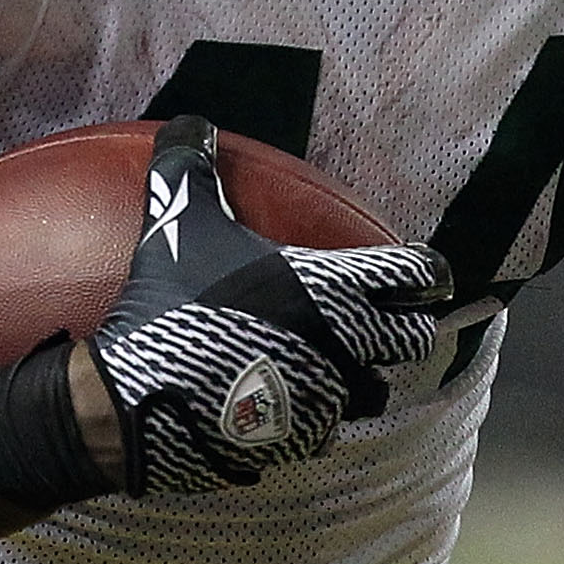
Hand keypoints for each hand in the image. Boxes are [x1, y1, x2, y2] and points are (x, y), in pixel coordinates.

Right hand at [89, 118, 453, 490]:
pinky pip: (326, 430)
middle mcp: (344, 344)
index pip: (417, 274)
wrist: (133, 398)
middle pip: (414, 338)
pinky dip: (314, 419)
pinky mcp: (300, 441)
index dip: (429, 272)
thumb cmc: (166, 303)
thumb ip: (191, 165)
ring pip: (373, 390)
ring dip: (360, 377)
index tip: (430, 275)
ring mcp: (327, 398)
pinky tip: (285, 405)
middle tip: (382, 319)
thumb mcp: (177, 220)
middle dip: (405, 328)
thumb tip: (189, 121)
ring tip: (332, 364)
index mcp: (332, 286)